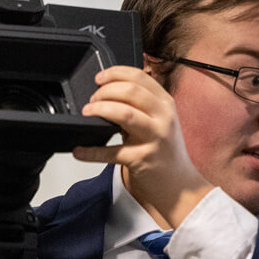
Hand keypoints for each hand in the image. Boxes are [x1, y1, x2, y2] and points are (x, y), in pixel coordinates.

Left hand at [73, 66, 212, 226]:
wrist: (179, 185)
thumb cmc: (165, 151)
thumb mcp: (160, 120)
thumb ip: (141, 105)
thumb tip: (108, 92)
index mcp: (165, 103)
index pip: (139, 76)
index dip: (114, 73)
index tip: (99, 78)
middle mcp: (163, 117)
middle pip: (130, 91)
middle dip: (105, 91)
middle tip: (92, 100)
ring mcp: (155, 138)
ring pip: (124, 113)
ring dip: (100, 109)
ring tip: (87, 112)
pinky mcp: (142, 159)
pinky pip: (112, 152)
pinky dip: (91, 151)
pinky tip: (80, 151)